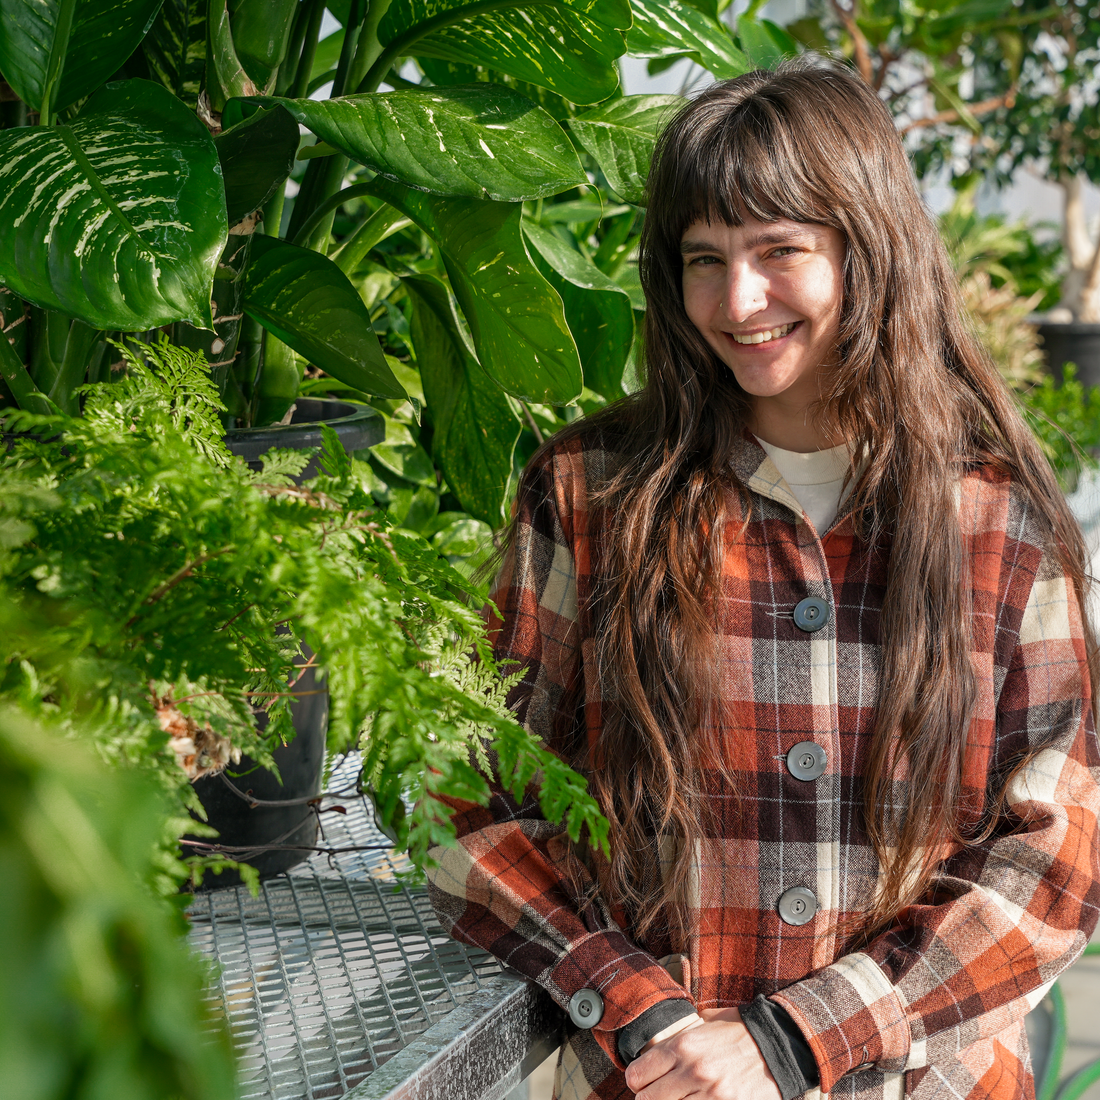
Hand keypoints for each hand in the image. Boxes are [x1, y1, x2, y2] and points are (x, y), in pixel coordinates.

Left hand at [623, 1007, 781, 1099]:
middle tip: (658, 1095)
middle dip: (649, 1099)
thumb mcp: (704, 1023)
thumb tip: (655, 1046)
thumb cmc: (740, 1031)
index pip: (637, 1074)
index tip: (642, 1082)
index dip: (636, 1081)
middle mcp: (693, 1070)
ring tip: (677, 1097)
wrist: (779, 1044)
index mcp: (683, 1045)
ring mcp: (711, 1094)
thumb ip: (679, 1036)